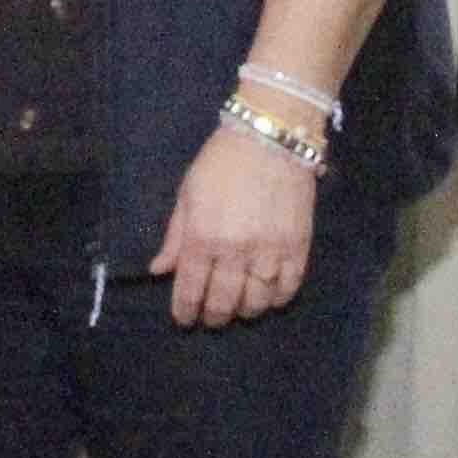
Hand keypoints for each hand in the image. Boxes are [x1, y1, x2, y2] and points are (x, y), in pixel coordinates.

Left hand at [150, 124, 318, 329]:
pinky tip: (268, 298)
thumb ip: (175, 236)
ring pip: (256, 302)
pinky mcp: (298, 247)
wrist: (272, 137)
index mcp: (203, 237)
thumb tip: (159, 271)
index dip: (185, 311)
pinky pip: (288, 288)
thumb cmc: (222, 162)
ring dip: (244, 311)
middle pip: (223, 302)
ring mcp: (270, 251)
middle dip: (213, 317)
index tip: (184, 319)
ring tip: (239, 309)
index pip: (190, 289)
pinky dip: (277, 300)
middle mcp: (235, 251)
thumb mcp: (188, 194)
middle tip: (211, 318)